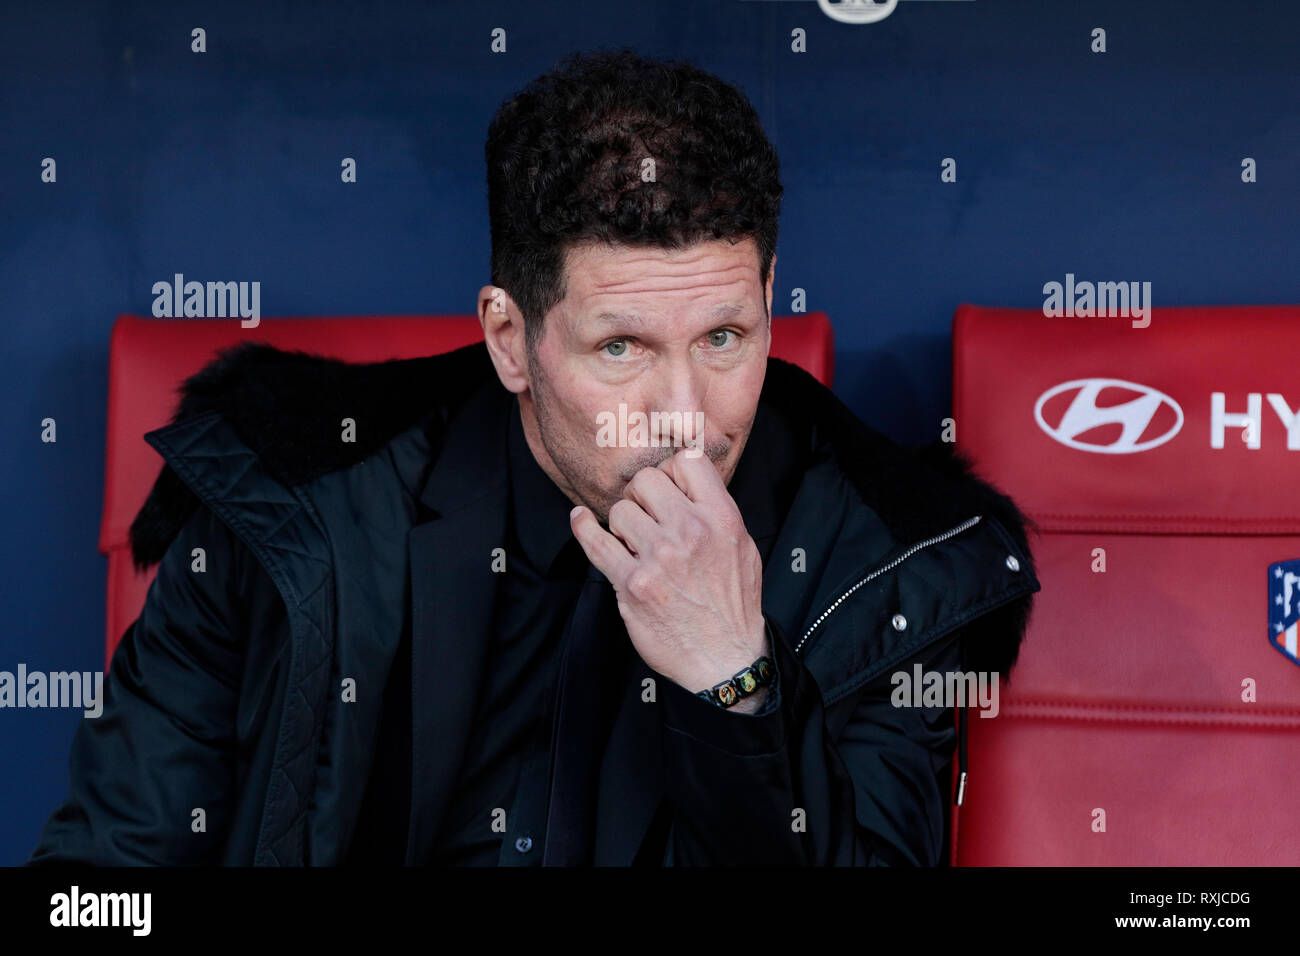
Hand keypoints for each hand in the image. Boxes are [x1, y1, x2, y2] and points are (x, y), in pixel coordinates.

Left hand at [569, 446, 767, 698]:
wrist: (725, 657)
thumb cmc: (733, 604)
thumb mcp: (743, 546)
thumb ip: (715, 510)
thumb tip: (685, 482)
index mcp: (721, 518)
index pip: (686, 461)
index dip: (672, 470)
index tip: (667, 488)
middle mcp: (690, 532)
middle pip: (645, 480)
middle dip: (641, 496)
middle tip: (646, 516)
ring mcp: (658, 558)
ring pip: (619, 510)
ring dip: (623, 524)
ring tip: (635, 543)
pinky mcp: (631, 584)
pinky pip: (595, 542)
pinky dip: (582, 527)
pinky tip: (581, 520)